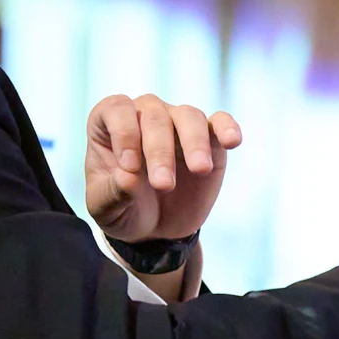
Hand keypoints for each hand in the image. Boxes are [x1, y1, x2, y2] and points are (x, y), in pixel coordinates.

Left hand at [82, 94, 242, 242]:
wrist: (153, 228)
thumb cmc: (121, 208)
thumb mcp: (105, 208)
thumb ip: (113, 193)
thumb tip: (129, 176)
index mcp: (110, 124)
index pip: (117, 110)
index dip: (124, 134)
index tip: (130, 167)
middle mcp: (144, 115)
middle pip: (155, 115)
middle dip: (160, 150)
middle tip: (163, 185)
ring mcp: (177, 123)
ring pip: (188, 116)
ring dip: (194, 142)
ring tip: (200, 169)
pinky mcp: (208, 139)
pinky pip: (219, 122)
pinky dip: (227, 128)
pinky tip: (232, 141)